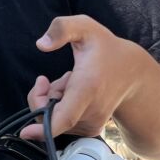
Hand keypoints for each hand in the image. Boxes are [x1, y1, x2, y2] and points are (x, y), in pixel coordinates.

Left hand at [20, 15, 148, 141]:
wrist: (131, 71)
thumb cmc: (105, 48)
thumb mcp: (85, 27)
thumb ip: (62, 28)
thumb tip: (41, 44)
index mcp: (87, 88)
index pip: (64, 118)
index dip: (43, 128)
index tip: (27, 132)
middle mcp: (91, 111)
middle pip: (49, 116)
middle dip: (42, 96)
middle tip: (58, 76)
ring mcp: (92, 123)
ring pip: (53, 119)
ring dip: (54, 100)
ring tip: (73, 82)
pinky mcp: (91, 130)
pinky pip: (61, 124)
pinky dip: (61, 109)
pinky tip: (75, 93)